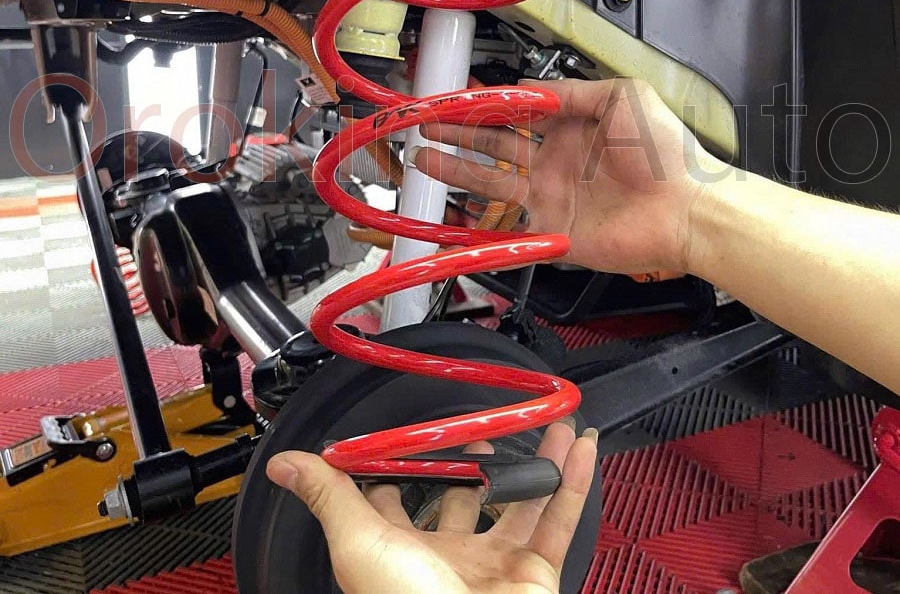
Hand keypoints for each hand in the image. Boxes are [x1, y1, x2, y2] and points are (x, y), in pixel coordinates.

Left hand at [267, 423, 597, 593]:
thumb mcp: (359, 544)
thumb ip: (329, 498)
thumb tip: (285, 465)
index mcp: (402, 552)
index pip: (395, 502)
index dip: (396, 468)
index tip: (402, 433)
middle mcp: (449, 557)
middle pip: (465, 498)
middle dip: (474, 463)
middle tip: (481, 427)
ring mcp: (495, 566)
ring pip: (520, 501)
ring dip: (538, 460)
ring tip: (547, 423)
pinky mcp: (536, 574)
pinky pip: (560, 518)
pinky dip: (574, 481)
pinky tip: (579, 446)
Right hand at [414, 78, 723, 275]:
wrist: (685, 209)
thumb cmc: (665, 153)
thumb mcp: (622, 96)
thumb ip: (574, 90)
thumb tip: (529, 86)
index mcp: (572, 129)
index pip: (516, 114)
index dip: (485, 106)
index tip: (456, 97)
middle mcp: (556, 162)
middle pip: (495, 146)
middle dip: (458, 135)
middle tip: (427, 124)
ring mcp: (551, 197)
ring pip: (491, 182)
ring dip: (456, 169)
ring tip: (424, 157)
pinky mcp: (551, 231)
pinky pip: (507, 231)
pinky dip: (477, 231)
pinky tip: (449, 221)